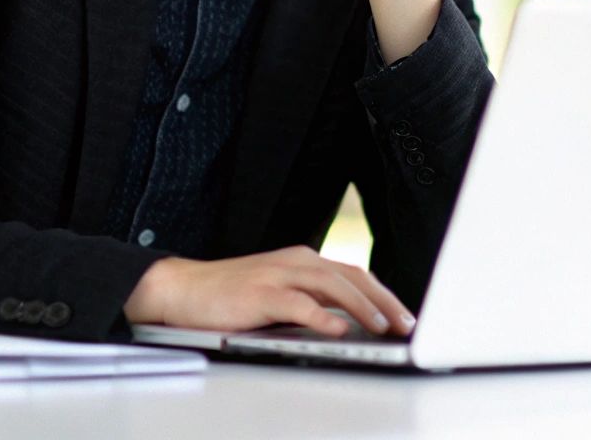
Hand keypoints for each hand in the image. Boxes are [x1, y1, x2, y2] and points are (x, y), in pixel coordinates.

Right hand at [123, 245, 415, 336]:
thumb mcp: (280, 295)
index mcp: (304, 261)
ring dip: (360, 306)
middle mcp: (296, 261)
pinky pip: (297, 302)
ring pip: (331, 284)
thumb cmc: (232, 297)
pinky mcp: (259, 293)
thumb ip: (312, 303)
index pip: (355, 274)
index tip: (405, 316)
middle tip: (406, 324)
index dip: (384, 294)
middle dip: (383, 300)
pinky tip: (337, 329)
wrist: (183, 290)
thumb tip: (351, 323)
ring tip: (381, 326)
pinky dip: (321, 316)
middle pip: (352, 275)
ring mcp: (278, 274)